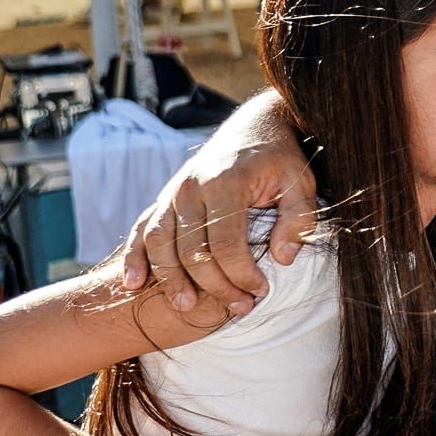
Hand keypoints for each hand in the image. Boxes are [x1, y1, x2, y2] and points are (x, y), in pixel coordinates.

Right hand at [118, 127, 317, 311]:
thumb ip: (298, 219)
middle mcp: (191, 188)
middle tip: (239, 308)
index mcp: (225, 183)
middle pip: (192, 250)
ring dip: (170, 279)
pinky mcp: (164, 198)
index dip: (242, 275)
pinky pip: (142, 230)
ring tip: (186, 306)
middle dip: (215, 286)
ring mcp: (172, 193)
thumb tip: (283, 258)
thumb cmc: (280, 159)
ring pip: (160, 244)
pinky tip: (133, 283)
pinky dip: (134, 257)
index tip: (261, 291)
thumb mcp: (301, 182)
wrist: (255, 127)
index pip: (226, 244)